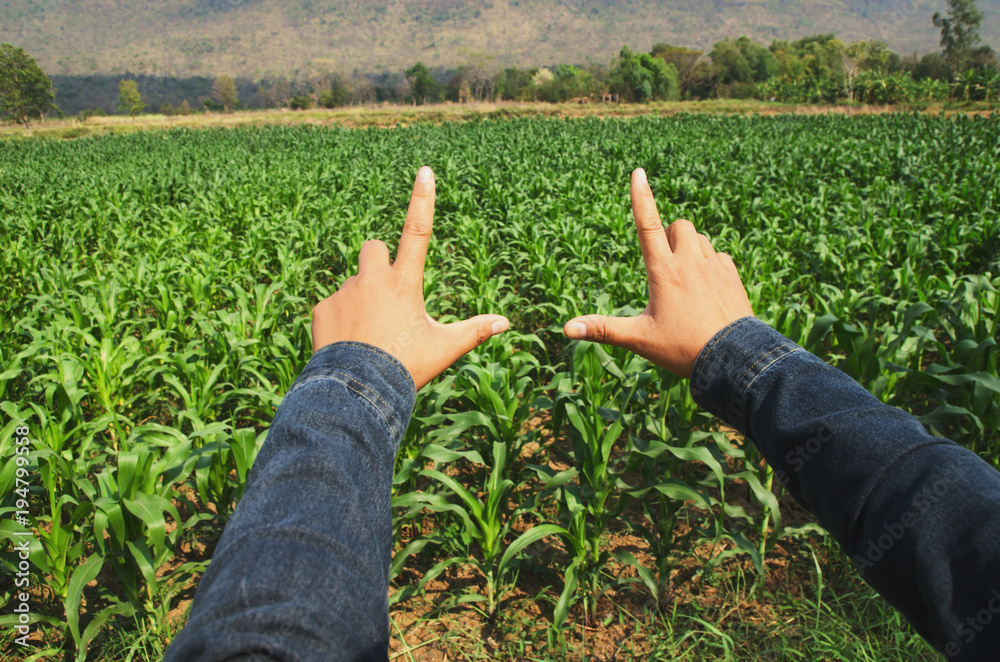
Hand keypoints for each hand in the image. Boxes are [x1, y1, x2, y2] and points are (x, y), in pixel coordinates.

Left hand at [312, 166, 509, 389]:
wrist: (358, 390)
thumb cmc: (406, 367)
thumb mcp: (443, 348)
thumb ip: (474, 331)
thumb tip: (506, 323)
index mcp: (405, 282)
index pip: (418, 231)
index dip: (422, 199)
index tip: (424, 170)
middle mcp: (372, 279)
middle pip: (373, 247)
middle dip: (378, 262)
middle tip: (385, 295)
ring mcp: (344, 291)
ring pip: (353, 282)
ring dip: (360, 298)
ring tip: (367, 335)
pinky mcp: (322, 308)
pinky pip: (332, 305)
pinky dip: (340, 320)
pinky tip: (347, 344)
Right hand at [563, 168, 752, 377]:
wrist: (733, 360)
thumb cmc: (683, 349)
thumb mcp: (639, 339)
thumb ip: (603, 329)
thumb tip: (566, 329)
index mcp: (663, 271)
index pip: (647, 224)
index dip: (641, 197)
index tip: (638, 172)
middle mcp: (689, 261)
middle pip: (680, 225)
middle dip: (671, 236)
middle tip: (666, 266)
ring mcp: (714, 266)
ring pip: (700, 239)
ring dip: (690, 248)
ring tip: (685, 281)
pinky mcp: (733, 275)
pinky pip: (720, 256)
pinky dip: (710, 264)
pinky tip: (707, 289)